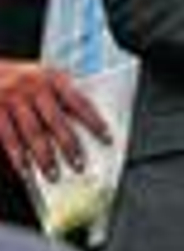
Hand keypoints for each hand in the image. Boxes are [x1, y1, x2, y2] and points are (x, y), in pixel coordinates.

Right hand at [0, 58, 112, 179]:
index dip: (94, 121)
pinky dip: (17, 155)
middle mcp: (34, 87)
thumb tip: (83, 124)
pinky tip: (25, 169)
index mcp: (53, 78)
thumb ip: (60, 95)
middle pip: (56, 121)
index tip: (106, 138)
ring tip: (53, 174)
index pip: (79, 101)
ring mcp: (13, 99)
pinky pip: (9, 137)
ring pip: (33, 133)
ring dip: (44, 156)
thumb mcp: (43, 77)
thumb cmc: (20, 77)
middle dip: (69, 146)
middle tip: (78, 165)